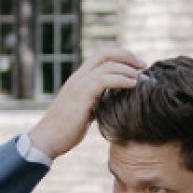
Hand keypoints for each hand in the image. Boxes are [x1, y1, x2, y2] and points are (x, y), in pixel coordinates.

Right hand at [27, 49, 144, 159]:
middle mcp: (79, 77)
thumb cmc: (67, 130)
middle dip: (127, 56)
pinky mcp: (82, 96)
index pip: (101, 56)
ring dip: (128, 68)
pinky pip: (105, 80)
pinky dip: (122, 79)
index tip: (137, 66)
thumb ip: (97, 102)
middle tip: (144, 65)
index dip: (120, 56)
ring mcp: (79, 84)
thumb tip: (114, 102)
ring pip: (107, 65)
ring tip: (142, 77)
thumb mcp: (85, 111)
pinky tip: (133, 85)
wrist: (48, 139)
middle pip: (105, 53)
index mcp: (80, 78)